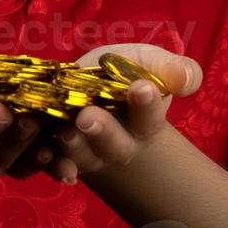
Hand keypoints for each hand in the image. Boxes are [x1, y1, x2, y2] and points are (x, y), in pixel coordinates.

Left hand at [47, 44, 201, 181]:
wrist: (88, 86)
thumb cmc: (124, 73)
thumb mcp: (149, 62)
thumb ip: (173, 70)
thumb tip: (185, 78)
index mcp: (145, 123)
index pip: (150, 117)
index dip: (146, 104)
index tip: (141, 88)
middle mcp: (118, 145)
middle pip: (114, 145)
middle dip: (102, 131)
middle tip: (88, 117)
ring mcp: (88, 153)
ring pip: (81, 155)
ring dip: (71, 145)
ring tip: (63, 128)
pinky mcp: (58, 153)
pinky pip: (53, 164)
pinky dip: (49, 162)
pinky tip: (43, 153)